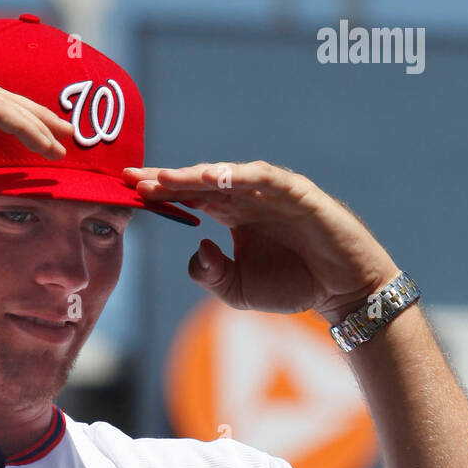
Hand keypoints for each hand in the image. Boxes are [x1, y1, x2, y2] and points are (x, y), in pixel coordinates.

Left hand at [122, 160, 397, 322]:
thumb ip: (209, 273)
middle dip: (166, 179)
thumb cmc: (292, 286)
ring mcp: (272, 192)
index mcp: (232, 214)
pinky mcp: (298, 193)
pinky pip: (265, 179)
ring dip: (194, 176)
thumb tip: (195, 247)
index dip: (160, 192)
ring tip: (164, 178)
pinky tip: (212, 178)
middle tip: (132, 177)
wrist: (341, 291)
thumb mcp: (237, 290)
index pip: (189, 197)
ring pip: (227, 176)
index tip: (126, 189)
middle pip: (200, 182)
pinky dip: (239, 175)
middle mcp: (248, 196)